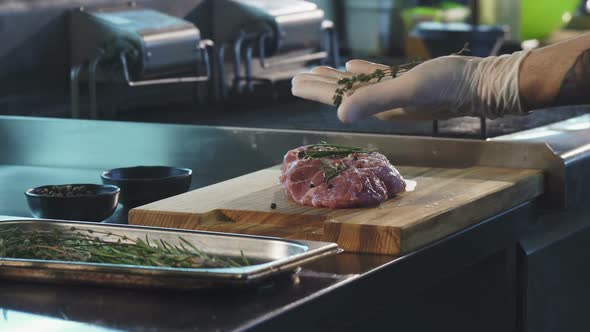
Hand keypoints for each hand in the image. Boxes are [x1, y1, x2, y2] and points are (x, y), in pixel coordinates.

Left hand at [292, 51, 530, 122]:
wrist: (482, 83)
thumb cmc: (449, 87)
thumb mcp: (408, 89)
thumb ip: (375, 100)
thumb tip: (340, 114)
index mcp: (379, 105)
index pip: (338, 98)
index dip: (315, 90)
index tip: (293, 83)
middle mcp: (383, 102)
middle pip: (342, 93)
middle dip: (318, 86)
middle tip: (296, 78)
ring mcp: (395, 92)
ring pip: (357, 85)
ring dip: (336, 79)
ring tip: (318, 72)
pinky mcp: (408, 81)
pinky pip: (377, 76)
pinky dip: (362, 71)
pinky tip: (352, 64)